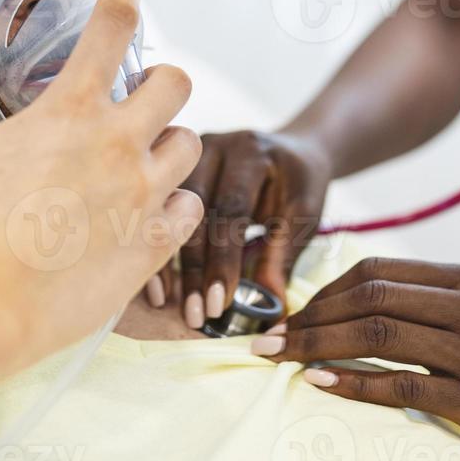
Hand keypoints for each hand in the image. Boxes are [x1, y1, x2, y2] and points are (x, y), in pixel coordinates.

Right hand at [0, 0, 205, 362]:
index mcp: (70, 109)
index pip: (113, 24)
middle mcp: (118, 144)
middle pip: (176, 83)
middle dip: (162, 82)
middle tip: (139, 97)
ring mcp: (142, 195)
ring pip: (190, 146)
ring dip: (169, 144)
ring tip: (142, 158)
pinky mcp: (152, 246)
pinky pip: (190, 209)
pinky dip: (177, 203)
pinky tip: (153, 210)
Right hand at [174, 129, 330, 328]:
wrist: (294, 149)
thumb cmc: (300, 183)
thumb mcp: (303, 215)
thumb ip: (283, 257)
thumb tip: (273, 309)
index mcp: (250, 152)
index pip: (231, 209)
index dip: (224, 259)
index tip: (220, 303)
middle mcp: (213, 147)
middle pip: (194, 211)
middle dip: (193, 267)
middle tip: (196, 313)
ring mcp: (188, 157)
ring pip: (169, 211)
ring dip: (166, 259)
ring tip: (167, 303)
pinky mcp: (176, 170)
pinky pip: (161, 211)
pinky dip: (157, 247)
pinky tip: (156, 283)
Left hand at [253, 257, 459, 460]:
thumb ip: (427, 297)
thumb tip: (345, 300)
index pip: (377, 270)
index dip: (323, 289)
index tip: (289, 313)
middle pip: (371, 298)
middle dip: (309, 317)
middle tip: (267, 338)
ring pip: (381, 336)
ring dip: (319, 346)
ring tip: (280, 357)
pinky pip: (404, 387)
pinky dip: (354, 382)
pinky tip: (319, 383)